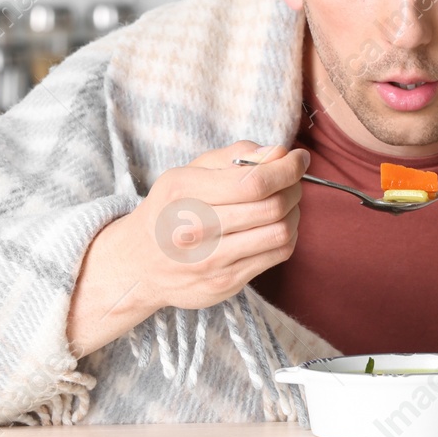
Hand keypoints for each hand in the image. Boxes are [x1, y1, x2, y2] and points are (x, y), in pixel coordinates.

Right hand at [67, 140, 305, 357]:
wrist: (138, 265)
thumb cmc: (170, 210)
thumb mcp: (187, 173)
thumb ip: (233, 157)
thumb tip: (278, 152)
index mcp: (183, 192)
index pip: (253, 181)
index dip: (287, 168)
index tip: (298, 159)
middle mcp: (194, 229)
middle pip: (271, 206)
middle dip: (293, 188)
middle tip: (293, 180)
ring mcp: (210, 261)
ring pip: (280, 233)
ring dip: (294, 212)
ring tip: (286, 203)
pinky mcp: (225, 284)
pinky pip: (276, 255)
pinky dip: (288, 235)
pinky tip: (276, 226)